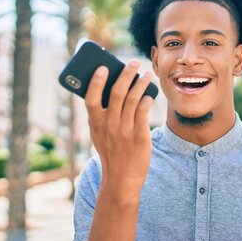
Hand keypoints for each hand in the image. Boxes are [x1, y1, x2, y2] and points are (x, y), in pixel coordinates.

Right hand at [85, 60, 154, 204]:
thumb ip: (103, 115)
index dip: (96, 81)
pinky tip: (150, 94)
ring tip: (147, 73)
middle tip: (133, 62)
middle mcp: (108, 125)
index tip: (103, 67)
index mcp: (95, 123)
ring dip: (140, 83)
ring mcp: (124, 130)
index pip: (91, 98)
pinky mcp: (139, 136)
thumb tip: (113, 89)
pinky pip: (143, 111)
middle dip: (126, 74)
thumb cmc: (111, 152)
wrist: (122, 179)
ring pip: (132, 99)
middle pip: (116, 93)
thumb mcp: (100, 135)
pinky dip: (146, 99)